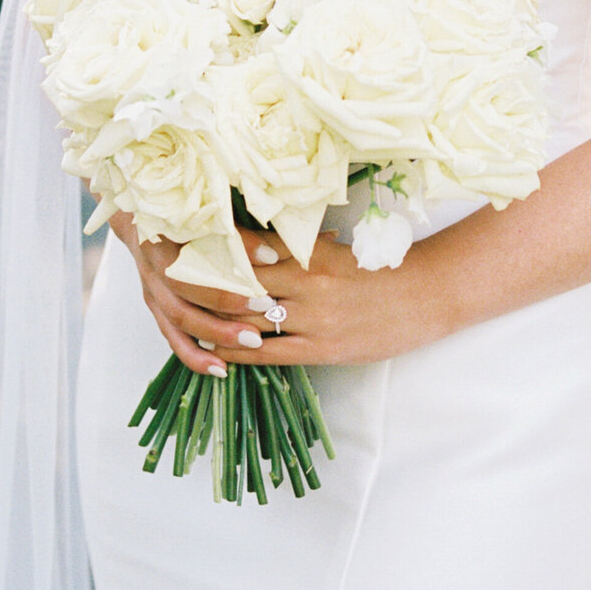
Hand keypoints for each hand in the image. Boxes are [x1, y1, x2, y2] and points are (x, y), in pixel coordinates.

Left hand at [112, 213, 449, 372]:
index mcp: (310, 253)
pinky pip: (268, 354)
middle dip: (200, 277)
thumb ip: (298, 244)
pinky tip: (214, 346)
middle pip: (240, 283)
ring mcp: (313, 321)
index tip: (182, 235)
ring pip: (248, 320)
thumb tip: (255, 239)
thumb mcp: (338, 247)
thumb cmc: (383, 265)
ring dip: (210, 316)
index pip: (250, 247)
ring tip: (177, 308)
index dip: (213, 244)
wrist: (427, 296)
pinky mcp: (320, 350)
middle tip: (163, 269)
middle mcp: (307, 286)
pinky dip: (236, 350)